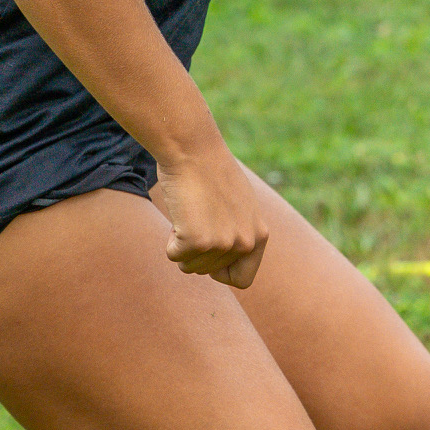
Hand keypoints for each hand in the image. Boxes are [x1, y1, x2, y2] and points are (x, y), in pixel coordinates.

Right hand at [156, 144, 268, 286]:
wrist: (193, 149)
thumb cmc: (209, 171)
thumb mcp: (239, 205)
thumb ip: (239, 232)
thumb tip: (228, 258)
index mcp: (259, 235)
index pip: (243, 280)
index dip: (221, 271)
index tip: (209, 251)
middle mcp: (246, 242)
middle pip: (209, 273)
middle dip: (196, 252)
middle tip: (197, 216)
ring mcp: (224, 243)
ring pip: (190, 266)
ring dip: (182, 244)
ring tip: (190, 212)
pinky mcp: (199, 241)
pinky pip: (174, 256)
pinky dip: (170, 240)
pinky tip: (180, 213)